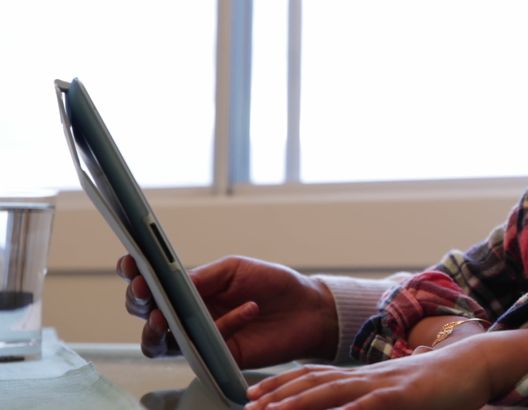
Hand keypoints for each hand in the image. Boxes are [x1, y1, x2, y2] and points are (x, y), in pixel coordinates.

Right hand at [117, 254, 337, 367]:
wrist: (307, 309)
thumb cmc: (271, 284)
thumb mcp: (236, 269)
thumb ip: (203, 275)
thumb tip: (171, 279)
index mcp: (188, 287)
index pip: (150, 282)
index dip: (133, 272)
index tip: (130, 262)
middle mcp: (186, 314)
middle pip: (144, 313)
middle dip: (137, 300)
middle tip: (144, 289)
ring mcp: (198, 338)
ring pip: (157, 343)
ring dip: (154, 329)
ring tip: (163, 316)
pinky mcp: (216, 357)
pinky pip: (206, 346)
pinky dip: (225, 325)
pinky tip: (249, 308)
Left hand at [243, 343, 492, 409]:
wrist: (476, 365)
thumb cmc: (440, 384)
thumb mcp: (400, 393)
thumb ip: (376, 399)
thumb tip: (356, 405)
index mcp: (366, 376)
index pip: (315, 375)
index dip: (282, 383)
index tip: (253, 395)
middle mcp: (368, 376)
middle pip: (315, 382)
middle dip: (279, 394)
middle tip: (247, 406)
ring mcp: (385, 384)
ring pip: (334, 392)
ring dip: (300, 403)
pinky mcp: (404, 396)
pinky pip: (370, 404)